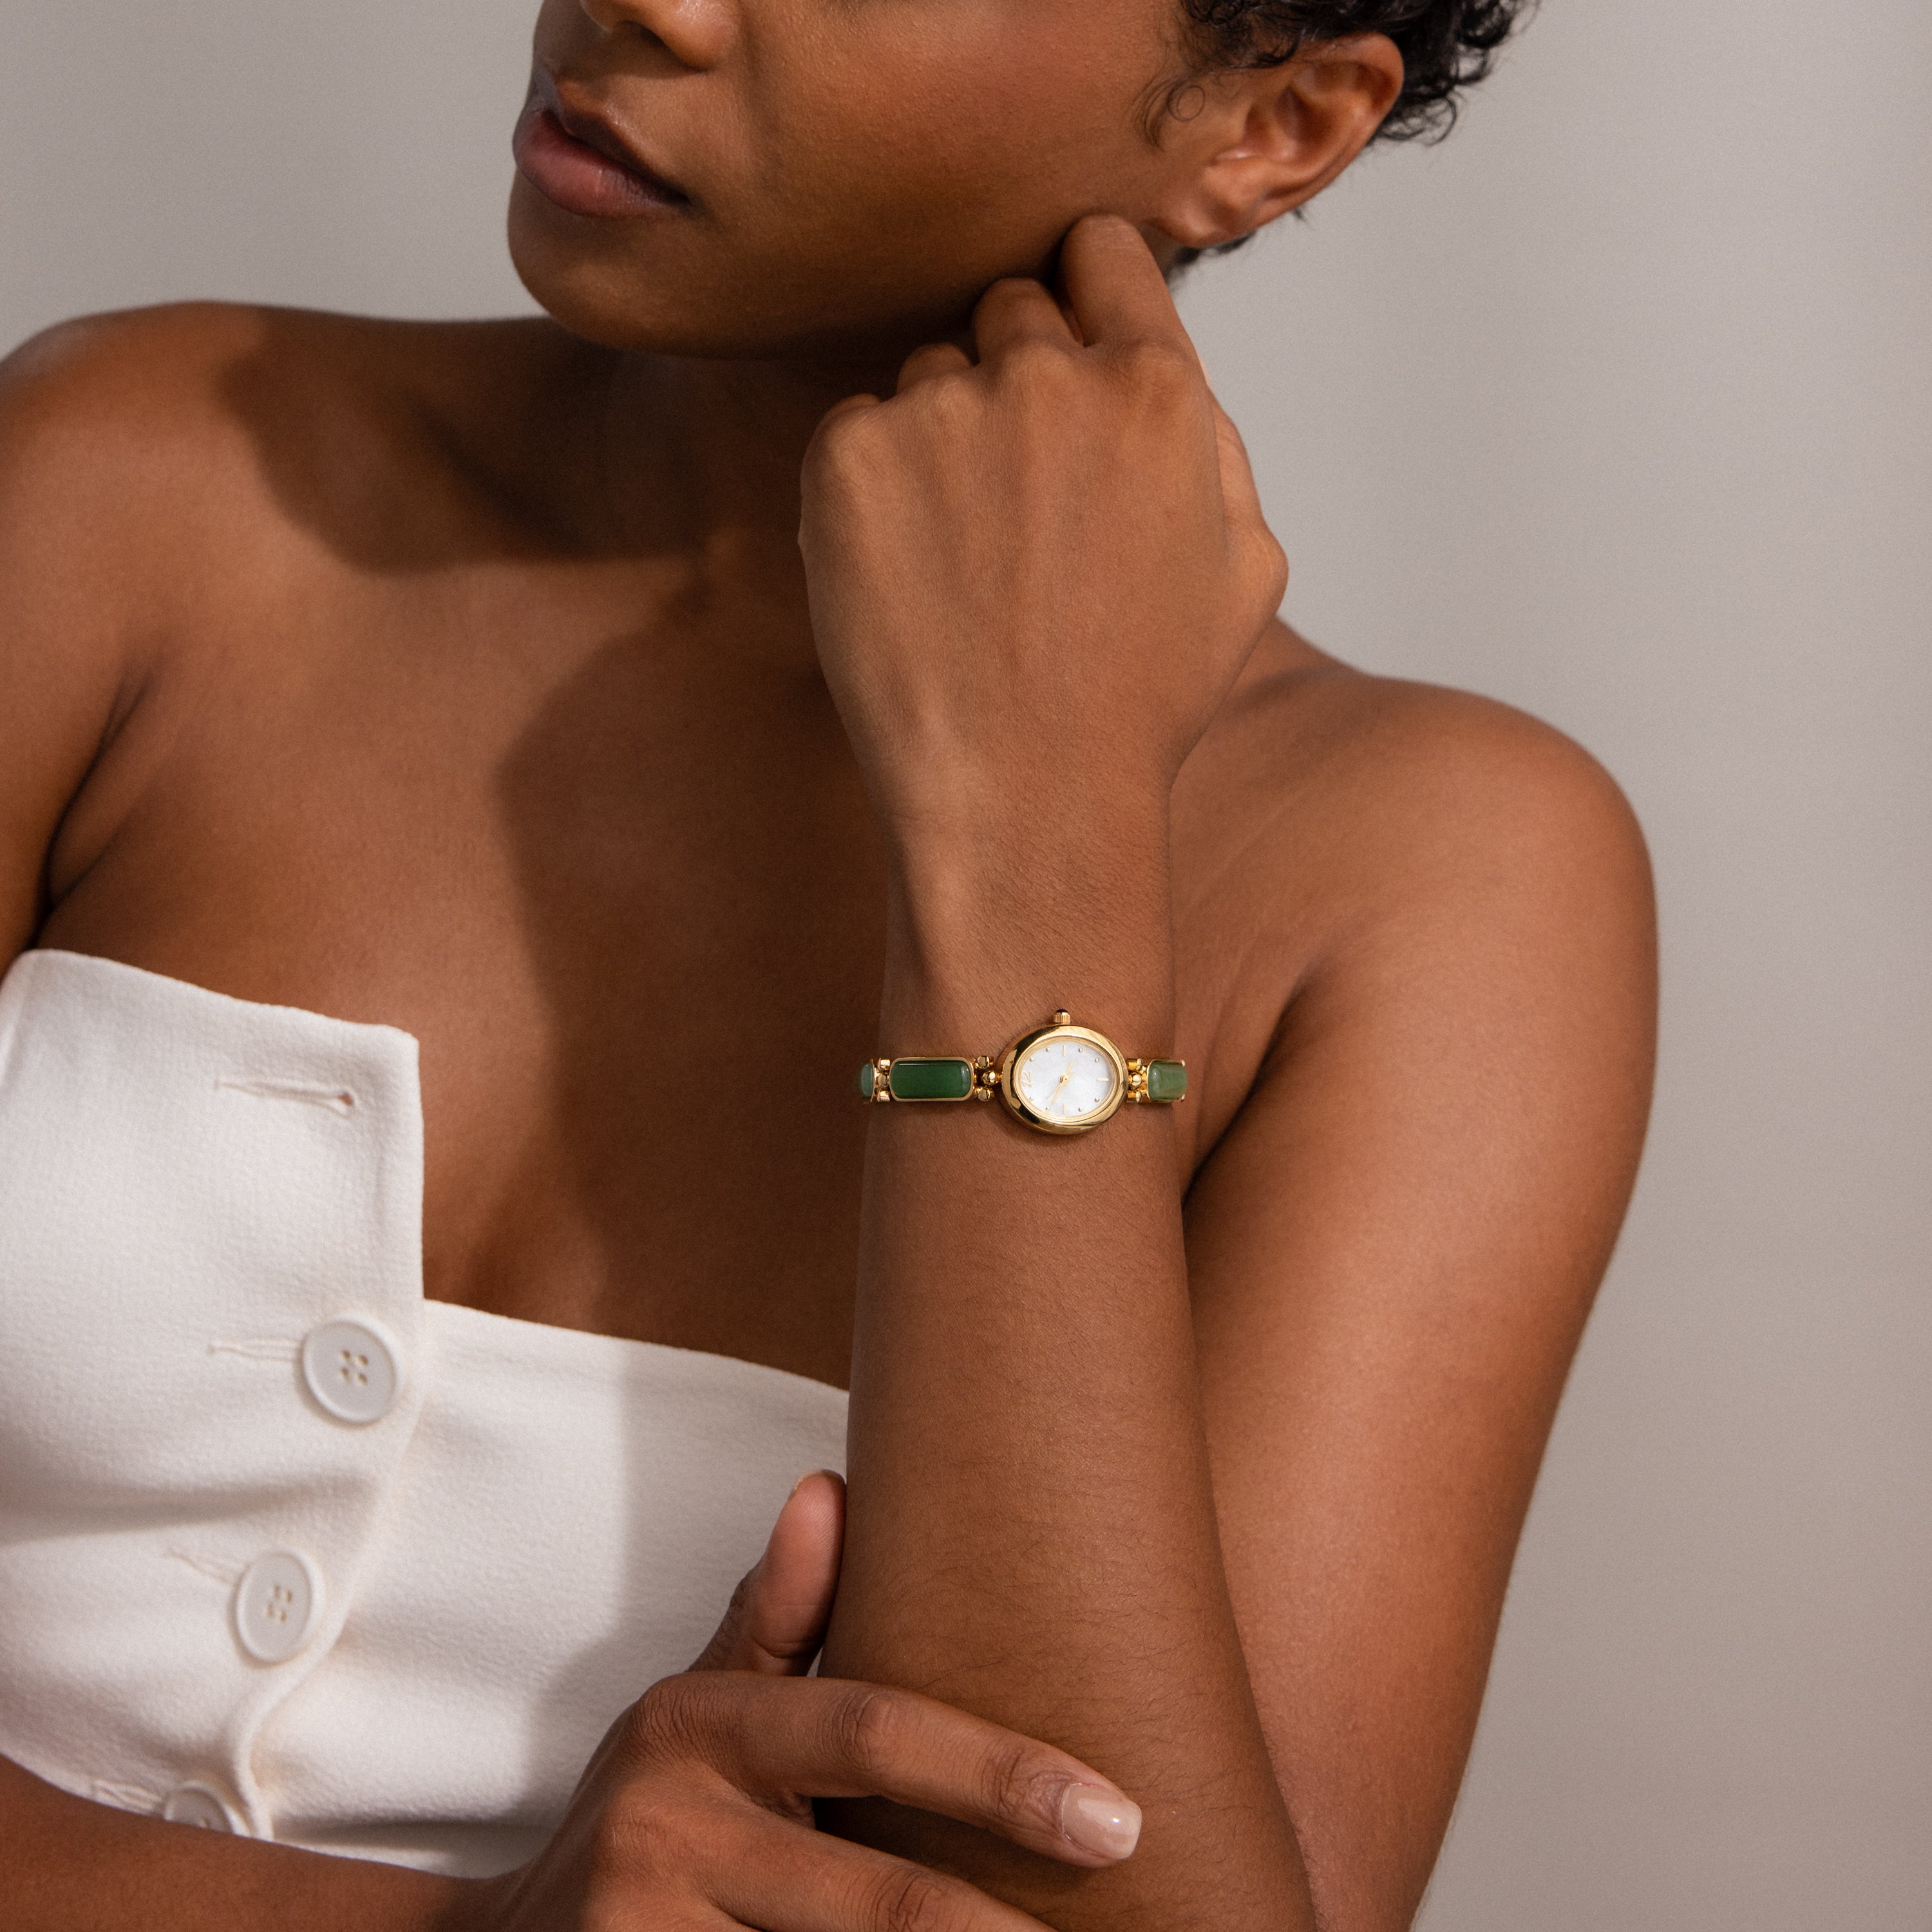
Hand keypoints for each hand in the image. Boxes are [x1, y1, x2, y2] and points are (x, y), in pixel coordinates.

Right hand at [459, 1472, 1141, 1931]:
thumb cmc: (642, 1822)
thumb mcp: (692, 1713)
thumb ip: (772, 1619)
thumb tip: (828, 1486)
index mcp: (698, 1728)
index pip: (872, 1735)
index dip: (999, 1776)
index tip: (1116, 1815)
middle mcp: (666, 1829)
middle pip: (876, 1895)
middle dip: (1003, 1929)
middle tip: (1133, 1931)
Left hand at [798, 215, 1286, 855]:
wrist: (1021, 795)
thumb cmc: (1139, 701)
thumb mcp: (1245, 574)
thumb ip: (1215, 447)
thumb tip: (1169, 377)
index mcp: (1157, 389)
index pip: (1101, 251)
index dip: (1084, 282)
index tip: (1069, 324)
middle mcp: (1047, 374)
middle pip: (1010, 308)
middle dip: (1015, 377)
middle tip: (1018, 502)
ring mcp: (939, 409)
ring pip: (928, 376)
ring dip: (941, 440)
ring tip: (967, 566)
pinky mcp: (849, 455)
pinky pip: (857, 431)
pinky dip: (874, 491)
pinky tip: (911, 579)